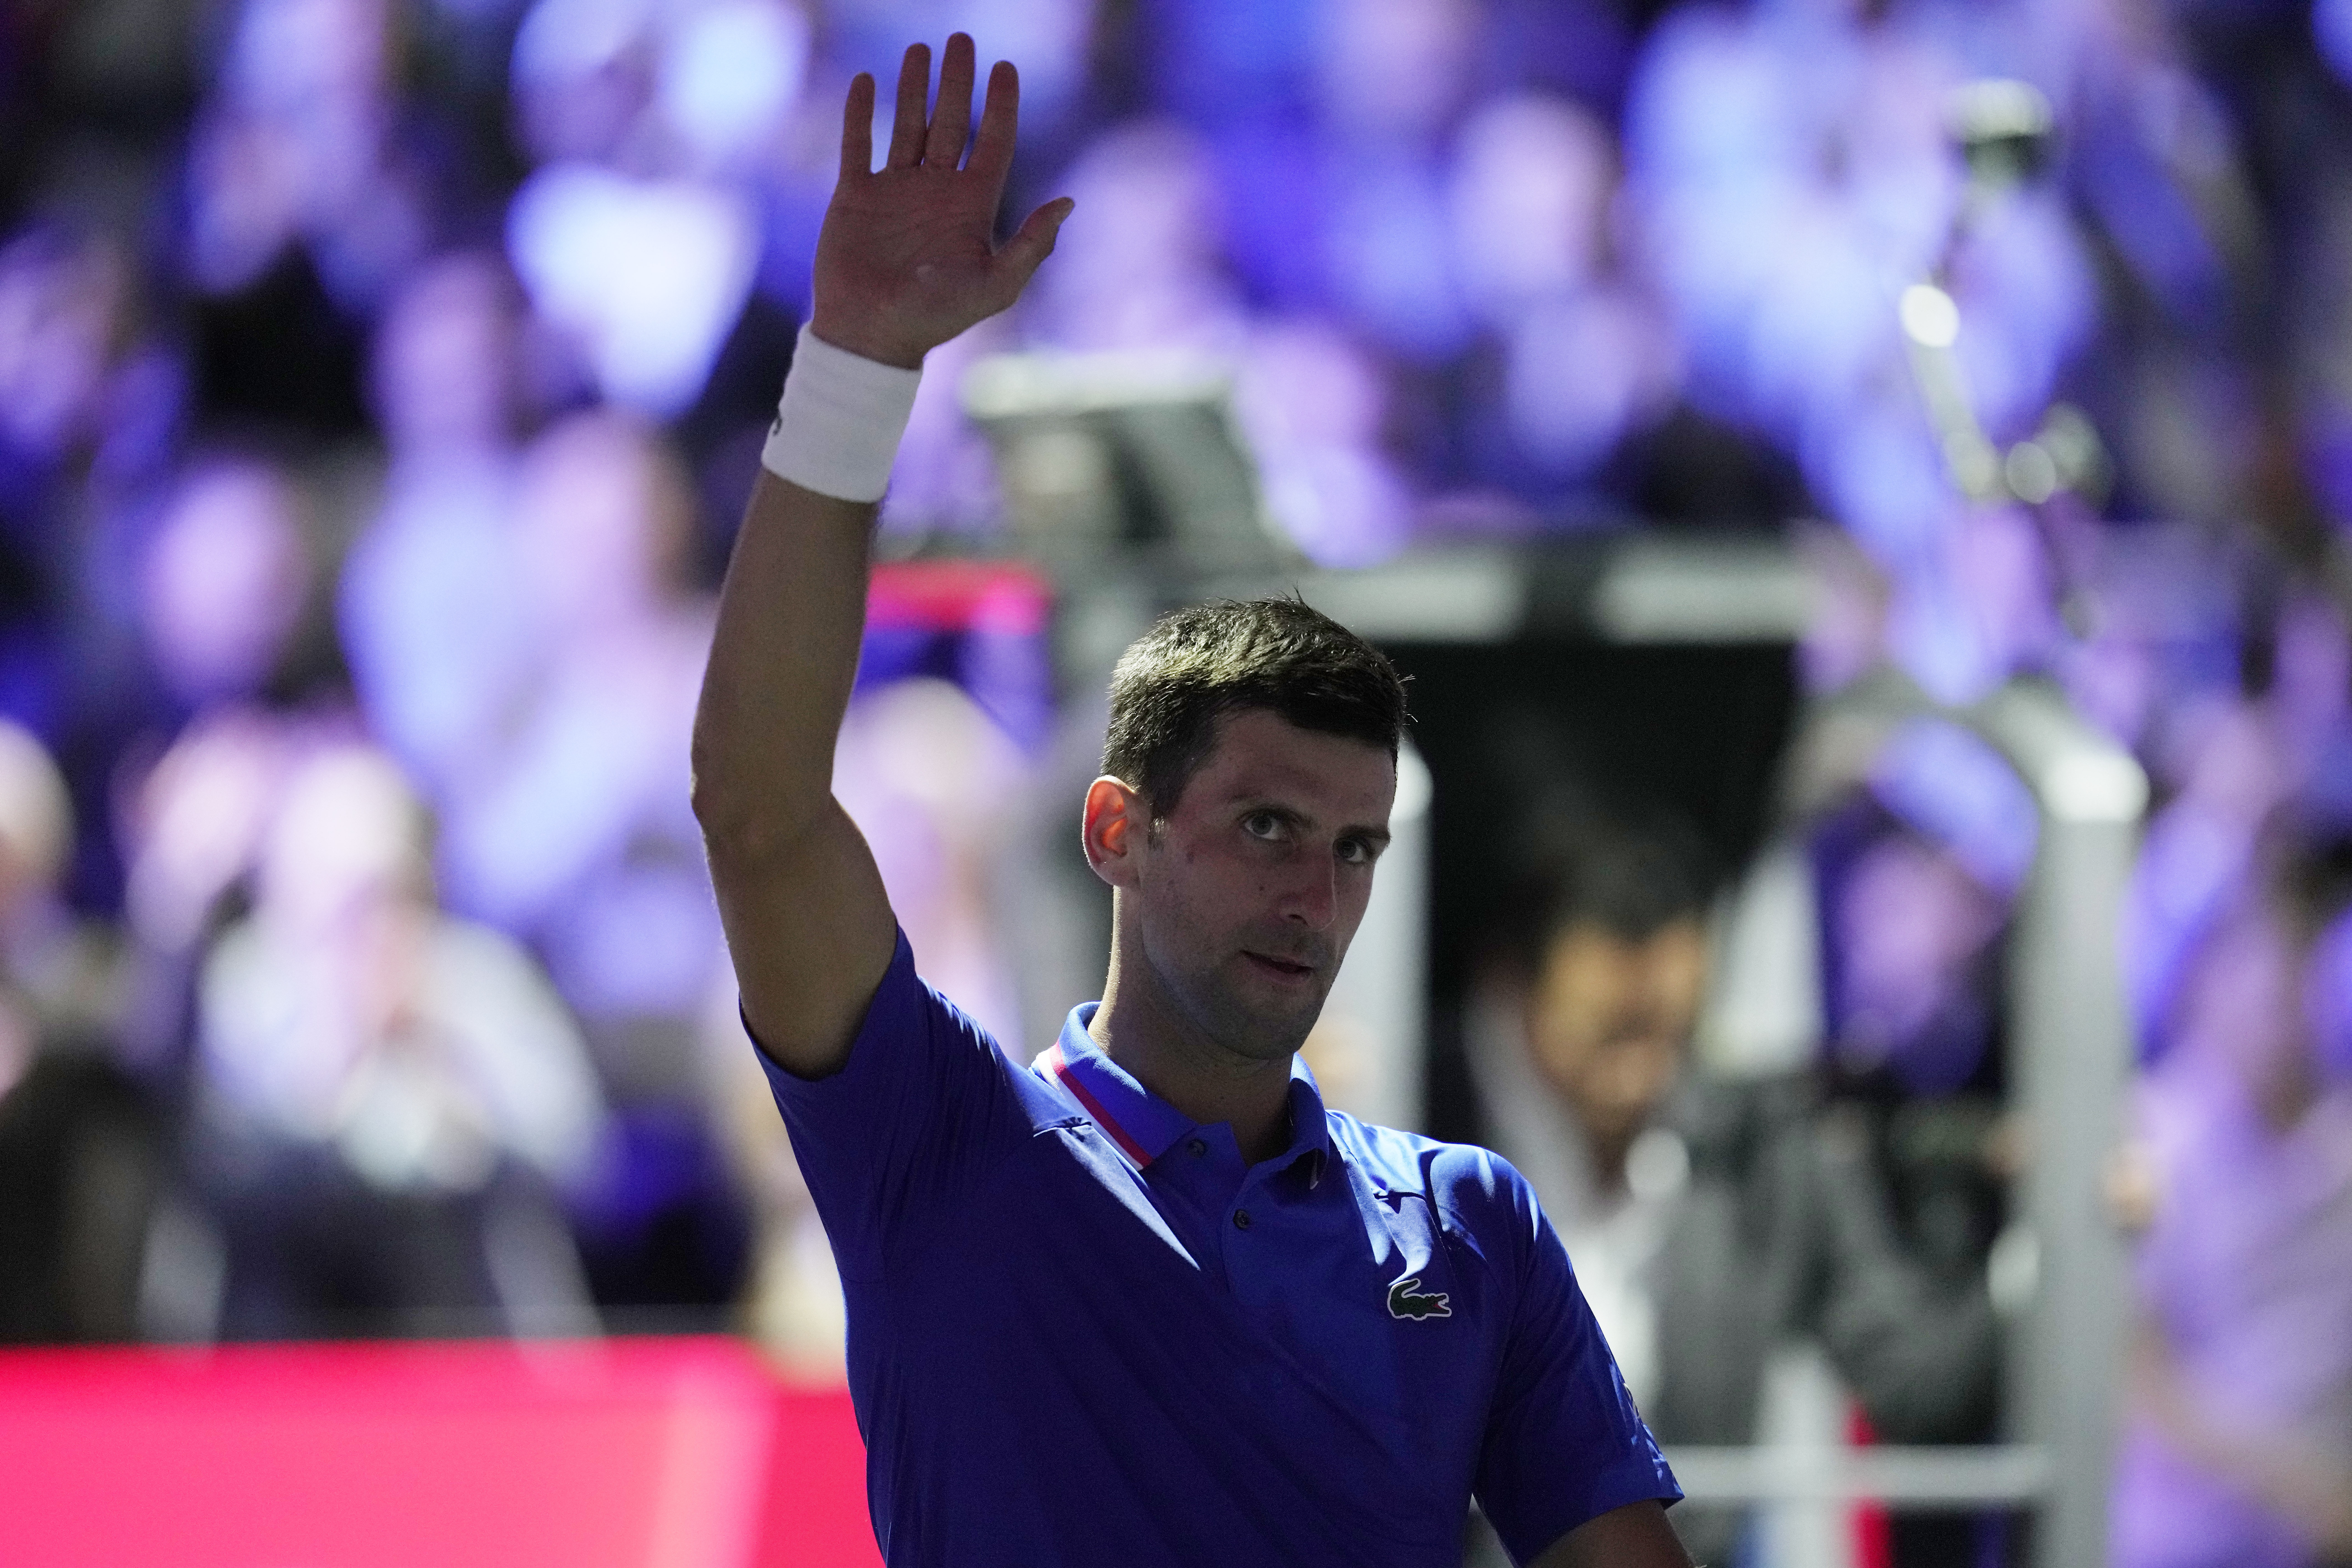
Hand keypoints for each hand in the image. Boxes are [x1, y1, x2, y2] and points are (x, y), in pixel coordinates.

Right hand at [811, 35, 1073, 368]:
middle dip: (958, 82)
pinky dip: (860, 113)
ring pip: (908, 124)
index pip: (994, 143)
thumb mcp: (994, 286)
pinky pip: (858, 144)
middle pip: (952, 122)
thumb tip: (1068, 202)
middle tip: (962, 39)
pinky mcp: (855, 195)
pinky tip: (867, 81)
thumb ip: (1032, 246)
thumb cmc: (935, 318)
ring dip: (914, 87)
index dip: (1001, 106)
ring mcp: (895, 189)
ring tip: (921, 49)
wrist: (872, 336)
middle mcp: (936, 191)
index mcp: (971, 207)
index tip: (1005, 68)